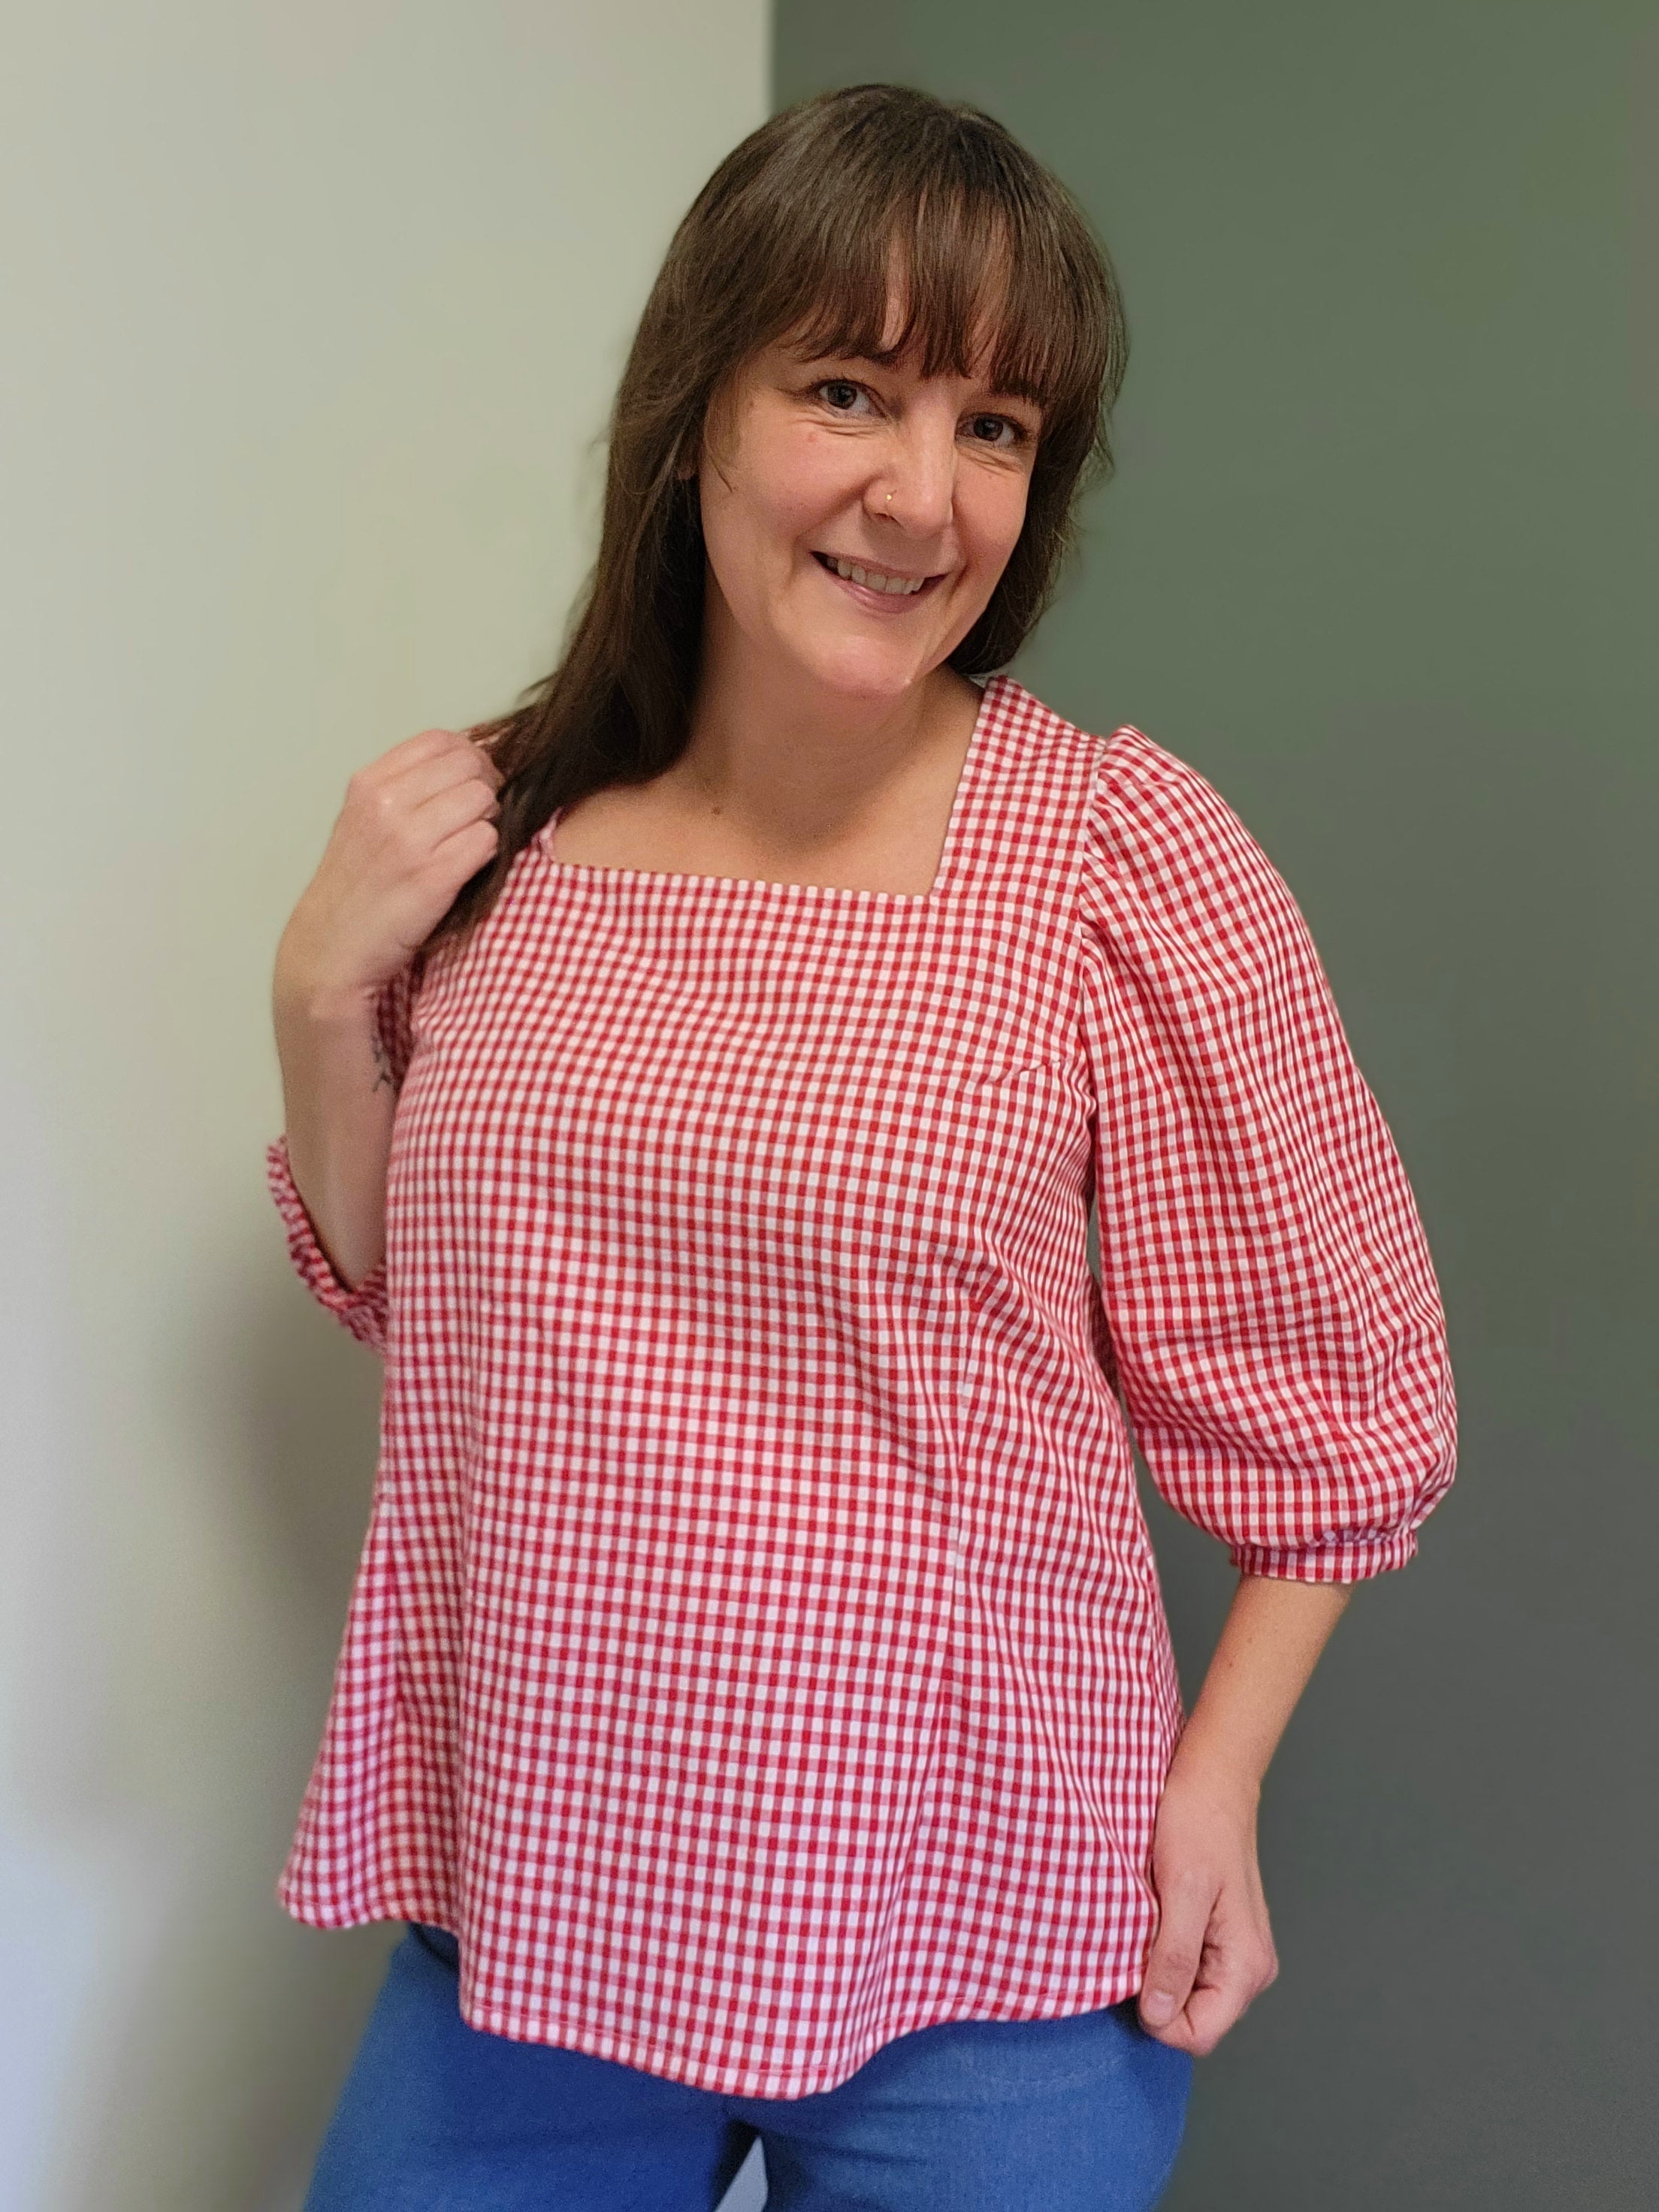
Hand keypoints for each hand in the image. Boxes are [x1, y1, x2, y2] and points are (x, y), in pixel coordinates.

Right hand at [276, 725, 504, 1013]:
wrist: (330, 950)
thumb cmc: (354, 886)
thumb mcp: (363, 819)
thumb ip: (405, 786)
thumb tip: (467, 760)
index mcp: (370, 783)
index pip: (441, 740)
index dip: (470, 756)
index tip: (472, 780)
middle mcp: (387, 804)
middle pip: (470, 767)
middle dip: (486, 788)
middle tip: (478, 816)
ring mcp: (410, 841)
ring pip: (483, 801)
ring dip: (488, 822)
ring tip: (468, 845)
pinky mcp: (434, 877)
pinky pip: (487, 842)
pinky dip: (487, 853)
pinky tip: (467, 868)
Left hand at [1136, 1763, 1279, 2055]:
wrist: (1212, 1778)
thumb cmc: (1199, 1822)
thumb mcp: (1182, 1889)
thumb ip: (1174, 1956)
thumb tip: (1158, 2016)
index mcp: (1246, 1965)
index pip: (1199, 2034)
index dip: (1158, 2018)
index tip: (1130, 1974)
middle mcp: (1250, 1968)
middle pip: (1195, 2020)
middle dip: (1157, 1994)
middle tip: (1134, 1942)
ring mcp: (1237, 1953)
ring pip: (1189, 1996)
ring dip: (1159, 1972)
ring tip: (1143, 1926)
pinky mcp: (1221, 1936)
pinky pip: (1189, 1969)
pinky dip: (1164, 1953)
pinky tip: (1153, 1919)